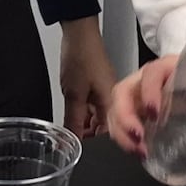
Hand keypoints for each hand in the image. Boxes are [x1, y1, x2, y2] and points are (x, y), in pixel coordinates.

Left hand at [58, 16, 115, 137]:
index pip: (111, 134)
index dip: (99, 147)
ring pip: (98, 117)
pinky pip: (94, 107)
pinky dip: (85, 114)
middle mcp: (115, 99)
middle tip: (72, 145)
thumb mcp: (74, 94)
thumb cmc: (81, 57)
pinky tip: (73, 117)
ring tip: (70, 133)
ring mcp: (106, 92)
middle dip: (90, 138)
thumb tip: (71, 143)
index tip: (83, 154)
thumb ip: (73, 121)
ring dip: (86, 125)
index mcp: (115, 103)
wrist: (79, 31)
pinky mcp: (99, 86)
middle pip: (105, 127)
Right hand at [107, 55, 177, 156]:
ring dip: (120, 130)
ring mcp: (137, 92)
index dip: (148, 92)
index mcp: (167, 67)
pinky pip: (118, 118)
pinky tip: (134, 149)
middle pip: (122, 92)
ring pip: (115, 107)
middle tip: (139, 138)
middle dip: (125, 117)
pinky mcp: (135, 106)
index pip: (150, 74)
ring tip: (137, 151)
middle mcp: (145, 77)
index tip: (154, 113)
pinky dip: (121, 135)